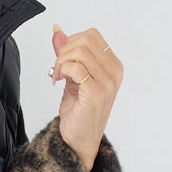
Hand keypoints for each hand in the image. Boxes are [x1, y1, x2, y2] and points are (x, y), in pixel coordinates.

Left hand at [49, 24, 122, 171]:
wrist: (78, 141)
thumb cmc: (78, 111)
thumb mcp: (72, 77)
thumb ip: (67, 53)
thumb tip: (57, 30)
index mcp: (113, 66)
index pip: (92, 35)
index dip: (71, 42)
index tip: (62, 60)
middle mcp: (114, 72)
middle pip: (85, 39)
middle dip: (64, 50)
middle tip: (57, 69)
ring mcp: (107, 83)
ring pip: (79, 51)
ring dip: (61, 61)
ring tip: (57, 76)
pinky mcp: (96, 93)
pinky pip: (76, 68)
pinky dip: (62, 71)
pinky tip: (58, 82)